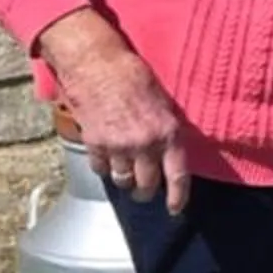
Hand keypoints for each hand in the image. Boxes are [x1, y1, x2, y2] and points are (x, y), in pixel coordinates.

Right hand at [37, 13, 189, 213]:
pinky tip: (106, 157)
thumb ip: (166, 130)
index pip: (177, 176)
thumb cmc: (132, 75)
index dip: (177, 197)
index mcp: (168, 132)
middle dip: (145, 192)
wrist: (96, 63)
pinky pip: (100, 169)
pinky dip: (103, 167)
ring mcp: (118, 146)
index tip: (174, 209)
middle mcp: (145, 144)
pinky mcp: (95, 144)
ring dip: (124, 180)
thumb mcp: (161, 102)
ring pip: (122, 180)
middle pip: (146, 185)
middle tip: (144, 191)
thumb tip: (169, 152)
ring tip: (124, 172)